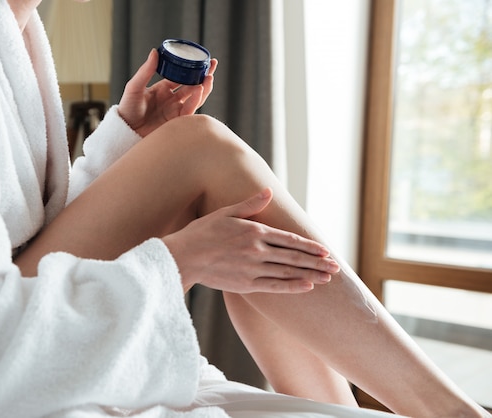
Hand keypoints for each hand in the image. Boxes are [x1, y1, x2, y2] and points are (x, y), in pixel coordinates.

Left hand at [118, 49, 217, 137]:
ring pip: (195, 98)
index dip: (192, 69)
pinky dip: (195, 101)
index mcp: (163, 89)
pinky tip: (198, 90)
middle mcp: (172, 100)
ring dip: (204, 88)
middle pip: (193, 86)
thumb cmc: (127, 109)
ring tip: (209, 78)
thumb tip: (154, 52)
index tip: (201, 59)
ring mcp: (175, 111)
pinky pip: (190, 111)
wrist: (125, 132)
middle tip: (212, 65)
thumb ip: (145, 71)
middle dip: (204, 76)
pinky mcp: (177, 123)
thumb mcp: (134, 87)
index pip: (182, 77)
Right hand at [162, 188, 339, 293]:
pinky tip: (307, 287)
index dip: (309, 246)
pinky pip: (275, 286)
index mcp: (255, 231)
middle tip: (336, 267)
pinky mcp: (246, 284)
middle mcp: (257, 250)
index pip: (290, 239)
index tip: (325, 250)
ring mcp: (253, 269)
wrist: (183, 257)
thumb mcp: (225, 212)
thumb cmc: (202, 232)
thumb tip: (268, 191)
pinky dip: (292, 286)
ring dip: (310, 275)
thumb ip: (250, 204)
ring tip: (327, 278)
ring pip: (288, 272)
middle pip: (294, 257)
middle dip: (317, 262)